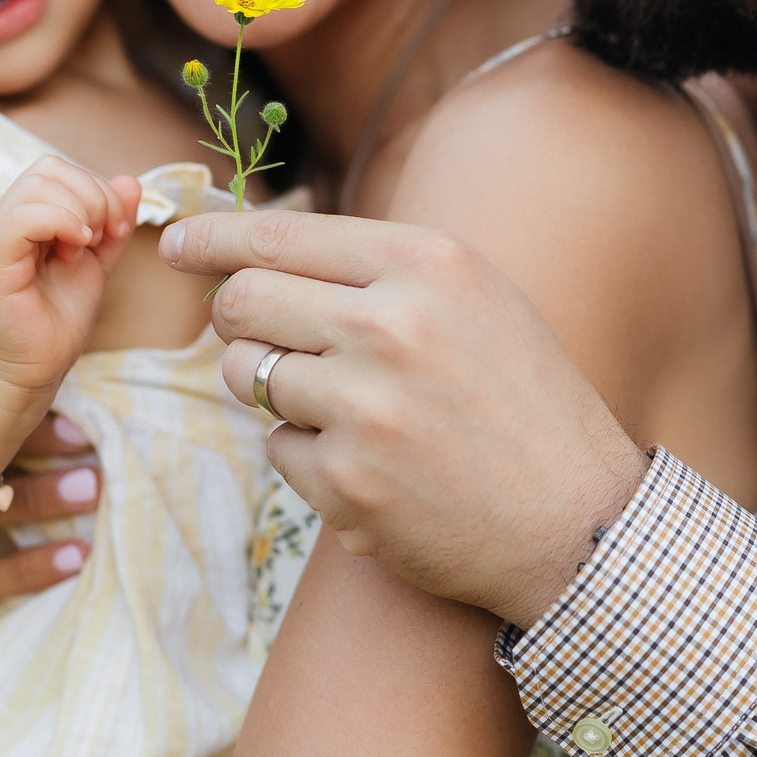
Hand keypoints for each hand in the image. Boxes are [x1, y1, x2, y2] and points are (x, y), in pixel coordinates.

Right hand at [0, 157, 141, 399]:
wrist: (32, 368)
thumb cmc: (58, 317)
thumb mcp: (97, 261)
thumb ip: (112, 222)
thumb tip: (131, 180)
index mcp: (25, 214)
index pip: (58, 169)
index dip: (97, 189)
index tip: (115, 230)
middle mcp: (3, 218)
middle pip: (49, 169)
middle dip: (93, 197)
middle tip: (102, 239)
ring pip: (37, 186)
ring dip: (79, 212)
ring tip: (83, 249)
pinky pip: (22, 218)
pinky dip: (61, 223)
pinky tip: (76, 250)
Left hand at [161, 211, 648, 628]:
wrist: (578, 521)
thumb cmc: (523, 400)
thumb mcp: (476, 299)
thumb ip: (380, 268)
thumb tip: (260, 253)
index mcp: (428, 265)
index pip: (283, 236)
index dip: (215, 238)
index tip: (178, 243)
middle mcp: (392, 327)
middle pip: (244, 302)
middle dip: (238, 318)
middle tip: (263, 336)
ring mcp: (365, 410)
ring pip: (248, 377)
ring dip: (275, 389)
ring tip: (345, 404)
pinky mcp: (346, 485)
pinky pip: (277, 449)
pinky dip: (308, 453)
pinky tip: (372, 461)